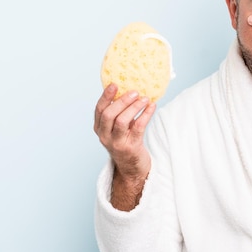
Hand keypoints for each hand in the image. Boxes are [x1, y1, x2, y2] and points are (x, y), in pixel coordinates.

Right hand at [94, 83, 154, 209]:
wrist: (132, 167)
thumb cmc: (126, 141)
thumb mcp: (117, 128)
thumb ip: (119, 112)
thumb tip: (129, 88)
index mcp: (99, 128)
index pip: (99, 110)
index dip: (106, 96)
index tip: (114, 84)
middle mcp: (105, 136)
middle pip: (109, 115)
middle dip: (121, 101)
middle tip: (134, 91)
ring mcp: (117, 143)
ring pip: (122, 121)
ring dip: (134, 107)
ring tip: (145, 98)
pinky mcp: (131, 147)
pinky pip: (138, 127)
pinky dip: (145, 115)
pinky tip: (152, 106)